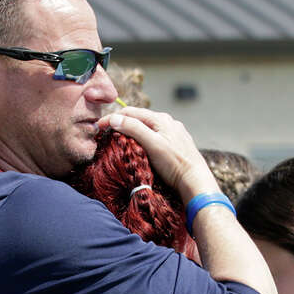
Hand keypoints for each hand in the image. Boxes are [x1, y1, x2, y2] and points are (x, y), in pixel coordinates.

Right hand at [99, 108, 214, 198]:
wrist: (194, 180)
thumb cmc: (174, 163)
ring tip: (118, 139)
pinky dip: (141, 138)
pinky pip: (153, 136)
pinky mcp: (174, 144)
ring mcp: (172, 132)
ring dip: (130, 130)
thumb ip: (134, 129)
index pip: (130, 112)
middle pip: (138, 118)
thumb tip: (114, 118)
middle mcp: (167, 122)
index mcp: (160, 119)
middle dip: (120, 123)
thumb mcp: (152, 144)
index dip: (112, 118)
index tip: (98, 127)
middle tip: (105, 133)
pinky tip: (138, 147)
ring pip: (146, 127)